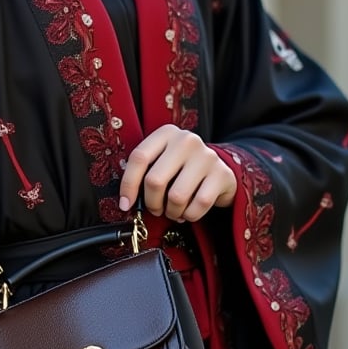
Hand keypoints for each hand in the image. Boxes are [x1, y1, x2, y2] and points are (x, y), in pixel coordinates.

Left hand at [119, 125, 236, 221]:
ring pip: (177, 196)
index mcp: (166, 133)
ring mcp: (206, 156)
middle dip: (152, 203)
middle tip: (156, 209)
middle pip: (155, 180)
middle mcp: (187, 141)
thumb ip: (145, 172)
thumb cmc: (181, 170)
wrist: (218, 171)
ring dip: (172, 212)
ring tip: (173, 211)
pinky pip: (199, 205)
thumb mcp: (162, 162)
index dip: (128, 185)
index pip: (139, 158)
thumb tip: (126, 201)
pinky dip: (190, 215)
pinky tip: (189, 212)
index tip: (125, 204)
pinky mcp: (222, 174)